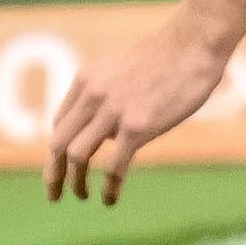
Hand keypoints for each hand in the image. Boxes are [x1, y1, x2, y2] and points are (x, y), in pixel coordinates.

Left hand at [44, 21, 230, 204]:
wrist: (193, 44)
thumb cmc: (165, 58)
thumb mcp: (122, 70)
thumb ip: (108, 98)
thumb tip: (109, 134)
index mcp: (86, 80)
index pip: (59, 123)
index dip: (58, 150)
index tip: (61, 167)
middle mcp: (92, 96)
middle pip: (58, 143)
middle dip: (52, 173)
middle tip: (53, 194)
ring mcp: (113, 112)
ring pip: (76, 156)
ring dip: (74, 182)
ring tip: (81, 196)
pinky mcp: (137, 127)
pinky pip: (113, 166)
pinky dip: (108, 188)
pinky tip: (109, 200)